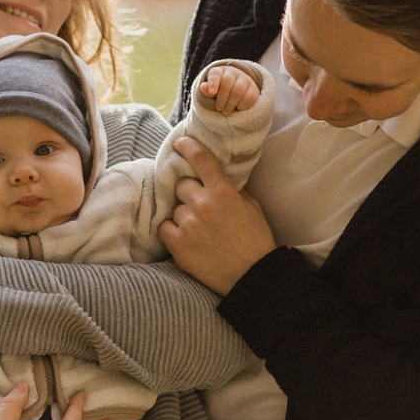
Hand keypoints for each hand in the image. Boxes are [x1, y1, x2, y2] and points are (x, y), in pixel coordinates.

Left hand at [159, 136, 275, 294]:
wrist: (252, 276)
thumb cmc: (256, 240)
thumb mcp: (252, 207)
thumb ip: (233, 188)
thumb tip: (216, 174)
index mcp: (224, 191)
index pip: (201, 159)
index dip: (188, 147)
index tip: (180, 143)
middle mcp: (203, 204)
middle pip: (182, 185)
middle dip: (189, 193)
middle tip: (200, 206)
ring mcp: (188, 224)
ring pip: (174, 208)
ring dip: (183, 215)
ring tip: (198, 230)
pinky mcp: (178, 245)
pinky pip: (164, 228)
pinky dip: (172, 231)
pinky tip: (186, 239)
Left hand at [198, 63, 260, 115]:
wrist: (236, 91)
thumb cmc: (219, 92)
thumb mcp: (211, 92)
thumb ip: (207, 90)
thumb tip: (203, 87)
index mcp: (219, 71)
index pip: (215, 74)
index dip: (213, 83)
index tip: (212, 93)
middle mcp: (233, 72)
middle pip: (226, 84)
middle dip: (222, 99)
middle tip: (219, 109)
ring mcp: (244, 79)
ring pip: (238, 90)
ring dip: (231, 104)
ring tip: (226, 112)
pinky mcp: (253, 88)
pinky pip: (249, 97)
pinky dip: (242, 105)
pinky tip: (238, 108)